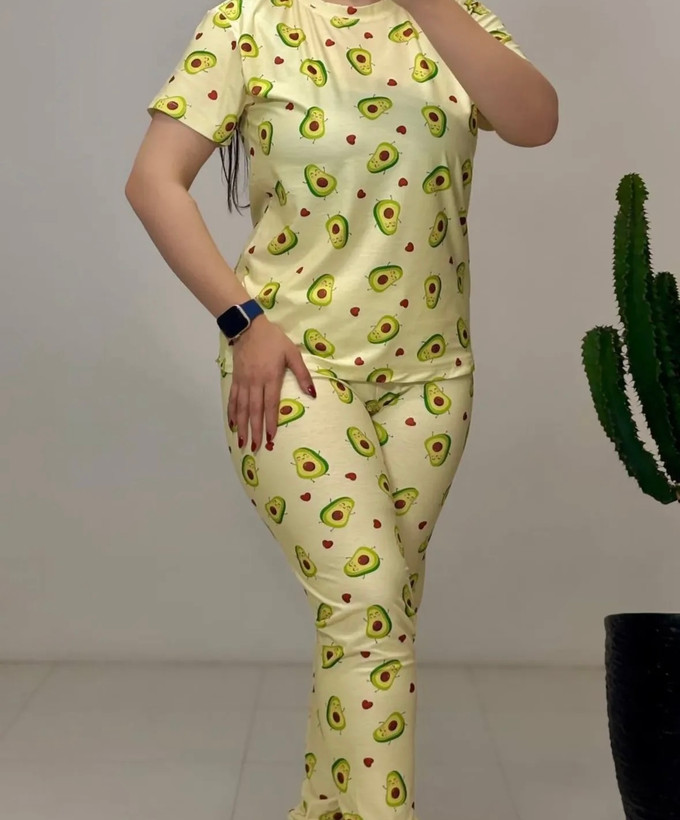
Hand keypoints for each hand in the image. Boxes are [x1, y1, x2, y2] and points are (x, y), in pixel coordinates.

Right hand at [228, 315, 316, 452]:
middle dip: (255, 430)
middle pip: (254, 410)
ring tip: (242, 440)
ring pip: (242, 407)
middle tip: (255, 447)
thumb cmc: (274, 340)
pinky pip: (233, 398)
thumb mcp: (292, 353)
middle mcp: (255, 382)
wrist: (249, 327)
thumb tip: (312, 393)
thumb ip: (302, 374)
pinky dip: (232, 412)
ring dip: (241, 425)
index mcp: (270, 377)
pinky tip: (232, 423)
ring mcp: (243, 381)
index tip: (270, 437)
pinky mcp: (235, 379)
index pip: (270, 404)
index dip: (270, 422)